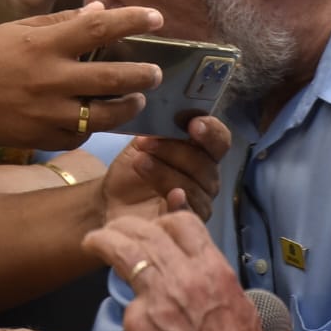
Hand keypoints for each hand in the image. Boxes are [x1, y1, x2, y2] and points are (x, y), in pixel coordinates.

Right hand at [0, 2, 162, 150]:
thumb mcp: (18, 29)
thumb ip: (61, 23)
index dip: (133, 20)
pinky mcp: (39, 137)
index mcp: (43, 44)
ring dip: (128, 106)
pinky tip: (99, 118)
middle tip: (157, 72)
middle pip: (113, 78)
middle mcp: (49, 79)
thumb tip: (100, 12)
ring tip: (137, 98)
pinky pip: (79, 136)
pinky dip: (94, 128)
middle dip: (143, 75)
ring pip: (104, 116)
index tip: (157, 18)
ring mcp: (45, 113)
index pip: (99, 27)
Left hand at [83, 209, 263, 330]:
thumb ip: (211, 275)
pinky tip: (131, 313)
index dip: (165, 220)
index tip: (156, 227)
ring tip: (93, 241)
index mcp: (212, 269)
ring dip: (104, 240)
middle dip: (126, 225)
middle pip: (146, 231)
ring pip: (124, 252)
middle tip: (115, 228)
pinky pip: (129, 304)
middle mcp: (183, 276)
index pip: (182, 223)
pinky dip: (130, 306)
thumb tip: (194, 260)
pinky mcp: (138, 322)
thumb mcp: (236, 301)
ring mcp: (157, 298)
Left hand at [100, 114, 228, 222]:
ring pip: (195, 188)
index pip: (220, 141)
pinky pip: (191, 215)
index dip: (211, 131)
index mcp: (201, 153)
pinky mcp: (184, 223)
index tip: (193, 123)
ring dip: (167, 172)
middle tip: (145, 142)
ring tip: (140, 162)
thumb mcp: (141, 144)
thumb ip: (157, 128)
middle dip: (175, 150)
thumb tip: (164, 107)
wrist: (110, 202)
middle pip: (206, 164)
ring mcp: (198, 203)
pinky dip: (184, 204)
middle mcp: (206, 179)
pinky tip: (173, 196)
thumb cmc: (131, 170)